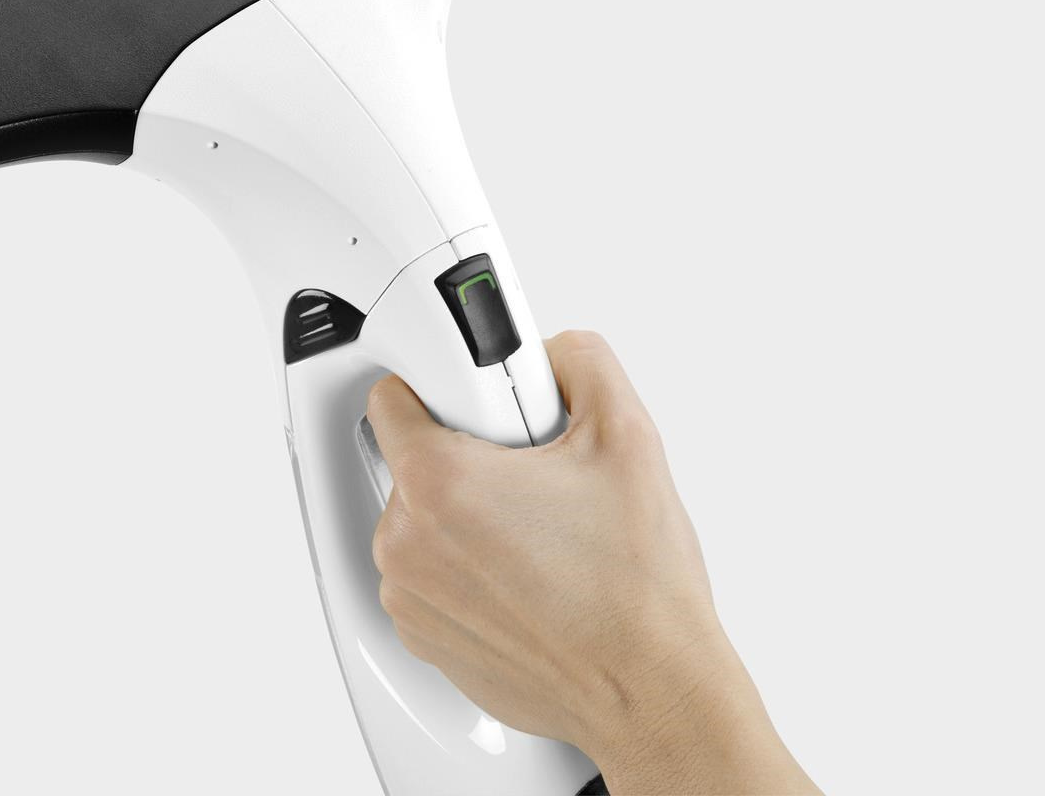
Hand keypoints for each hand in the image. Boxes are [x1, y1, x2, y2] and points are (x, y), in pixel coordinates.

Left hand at [367, 331, 818, 795]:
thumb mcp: (627, 433)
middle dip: (467, 453)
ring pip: (420, 518)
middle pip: (412, 457)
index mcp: (439, 482)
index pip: (392, 394)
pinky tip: (527, 575)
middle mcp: (408, 544)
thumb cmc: (638, 589)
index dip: (442, 385)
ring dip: (465, 514)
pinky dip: (465, 568)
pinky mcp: (425, 639)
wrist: (652, 692)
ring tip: (538, 531)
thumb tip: (552, 352)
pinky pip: (428, 575)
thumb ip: (579, 360)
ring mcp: (411, 599)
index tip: (481, 402)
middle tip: (533, 474)